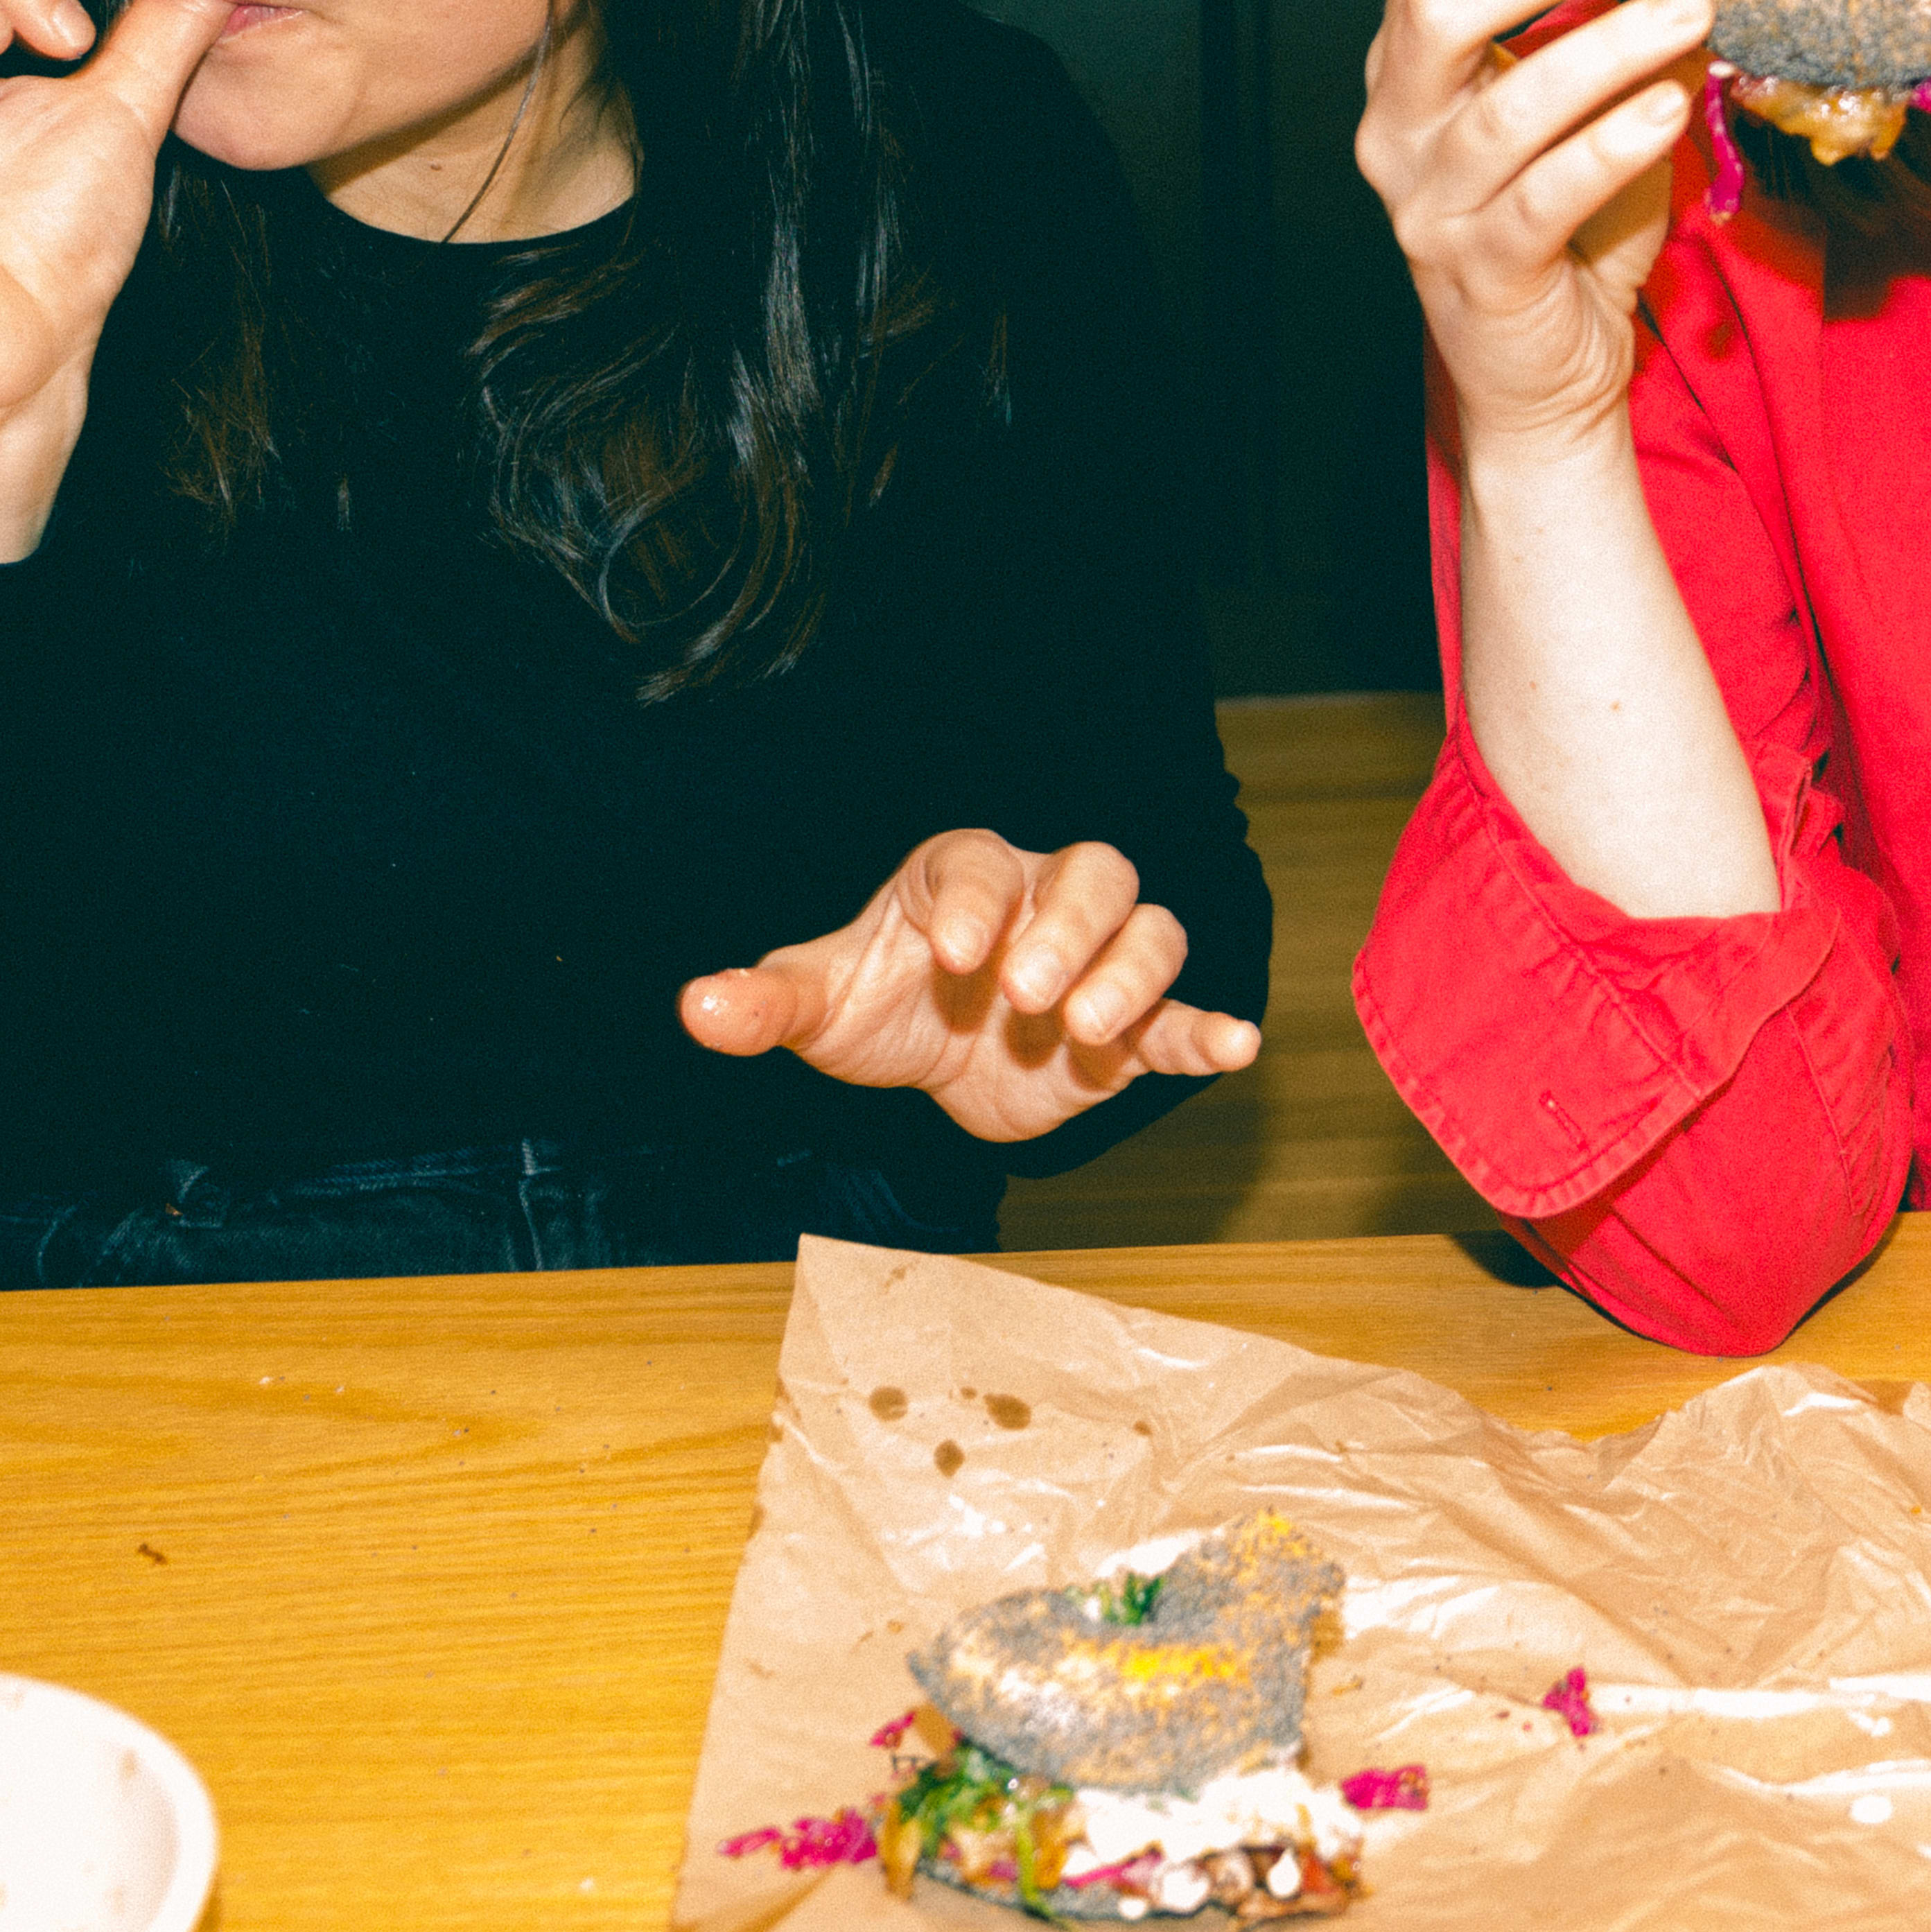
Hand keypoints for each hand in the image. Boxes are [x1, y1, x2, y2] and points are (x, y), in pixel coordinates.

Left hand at [676, 832, 1261, 1144]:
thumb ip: (766, 1001)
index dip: (979, 905)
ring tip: (1087, 1034)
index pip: (986, 868)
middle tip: (1030, 996)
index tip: (956, 958)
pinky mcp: (1132, 1033)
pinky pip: (1184, 1016)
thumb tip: (693, 1008)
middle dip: (1070, 932)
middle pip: (1095, 875)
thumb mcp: (819, 1003)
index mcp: (967, 878)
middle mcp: (1046, 903)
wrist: (932, 1063)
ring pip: (1149, 933)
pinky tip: (1237, 1045)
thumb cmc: (880, 1004)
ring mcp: (1097, 965)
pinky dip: (1210, 1029)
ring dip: (1129, 978)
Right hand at [1353, 0, 1715, 459]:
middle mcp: (1399, 127)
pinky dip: (1612, 143)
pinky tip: (1668, 108)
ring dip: (1607, 44)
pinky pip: (1544, 197)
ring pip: (1505, 106)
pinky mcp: (1483, 272)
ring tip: (1690, 8)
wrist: (1544, 375)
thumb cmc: (1568, 229)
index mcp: (1410, 67)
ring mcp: (1432, 205)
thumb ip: (1613, 25)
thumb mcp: (1587, 106)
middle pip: (1443, 5)